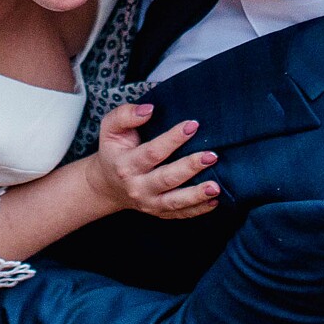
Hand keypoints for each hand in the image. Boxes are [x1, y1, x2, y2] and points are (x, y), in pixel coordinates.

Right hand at [86, 102, 219, 218]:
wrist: (107, 185)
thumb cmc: (114, 151)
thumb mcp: (110, 129)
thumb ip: (125, 115)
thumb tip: (149, 109)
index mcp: (126, 165)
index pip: (152, 152)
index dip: (173, 139)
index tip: (193, 125)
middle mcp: (137, 187)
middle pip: (166, 178)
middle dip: (190, 167)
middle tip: (212, 156)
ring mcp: (149, 203)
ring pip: (175, 201)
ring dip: (196, 195)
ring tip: (215, 187)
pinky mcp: (159, 213)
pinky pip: (180, 214)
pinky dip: (198, 210)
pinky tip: (214, 201)